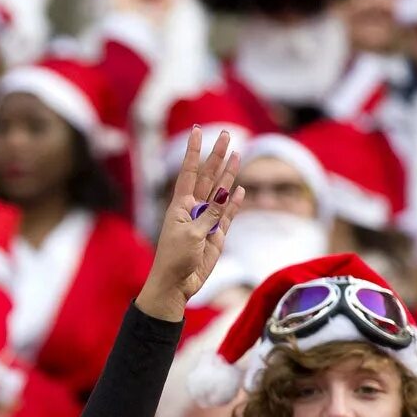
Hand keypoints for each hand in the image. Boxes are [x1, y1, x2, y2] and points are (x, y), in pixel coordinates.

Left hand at [136, 127, 241, 323]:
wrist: (176, 285)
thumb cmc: (175, 259)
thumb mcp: (192, 234)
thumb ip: (212, 214)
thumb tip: (229, 194)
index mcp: (180, 205)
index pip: (189, 172)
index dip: (193, 151)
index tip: (196, 130)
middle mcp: (193, 209)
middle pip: (208, 177)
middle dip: (216, 155)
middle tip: (226, 134)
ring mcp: (205, 222)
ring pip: (220, 193)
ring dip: (228, 173)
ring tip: (237, 153)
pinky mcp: (215, 236)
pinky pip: (227, 215)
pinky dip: (235, 203)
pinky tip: (240, 188)